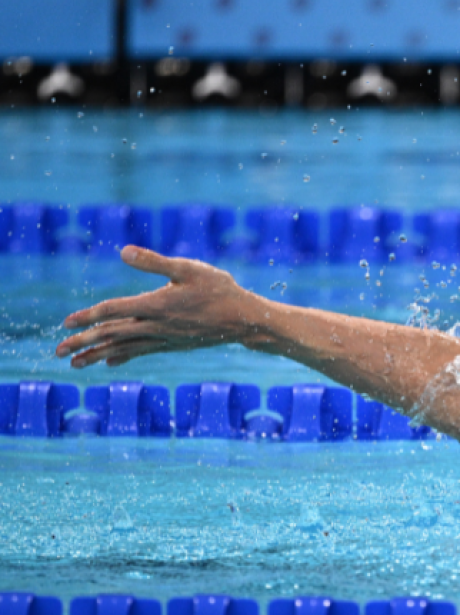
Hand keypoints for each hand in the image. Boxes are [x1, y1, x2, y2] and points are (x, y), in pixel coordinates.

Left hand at [56, 246, 264, 367]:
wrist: (246, 321)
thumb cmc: (220, 290)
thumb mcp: (189, 268)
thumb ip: (154, 261)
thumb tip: (122, 251)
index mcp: (157, 305)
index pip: (114, 311)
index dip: (88, 316)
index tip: (66, 323)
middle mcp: (157, 326)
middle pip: (112, 335)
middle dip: (83, 343)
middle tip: (58, 352)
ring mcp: (164, 338)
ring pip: (124, 348)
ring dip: (97, 355)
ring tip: (74, 364)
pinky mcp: (173, 345)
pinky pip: (141, 352)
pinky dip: (122, 356)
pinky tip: (109, 362)